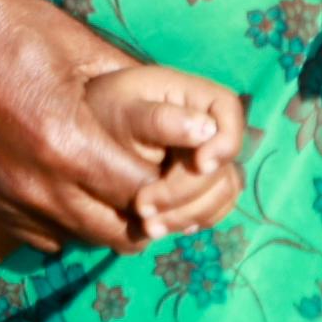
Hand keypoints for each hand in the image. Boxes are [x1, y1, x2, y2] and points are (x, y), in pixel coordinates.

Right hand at [0, 0, 198, 252]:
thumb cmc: (17, 28)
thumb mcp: (84, 50)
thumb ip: (134, 96)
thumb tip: (183, 122)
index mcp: (71, 142)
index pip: (142, 193)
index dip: (165, 186)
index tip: (172, 172)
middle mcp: (39, 183)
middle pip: (113, 231)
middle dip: (140, 214)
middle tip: (150, 191)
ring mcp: (6, 196)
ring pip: (75, 238)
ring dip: (100, 221)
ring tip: (112, 193)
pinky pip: (35, 232)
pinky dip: (60, 220)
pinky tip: (67, 191)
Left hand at [80, 64, 250, 240]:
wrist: (92, 134)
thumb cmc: (106, 112)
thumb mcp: (124, 111)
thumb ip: (160, 120)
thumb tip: (207, 131)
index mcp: (194, 95)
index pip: (229, 111)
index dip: (225, 141)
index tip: (200, 165)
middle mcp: (209, 126)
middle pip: (223, 164)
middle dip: (186, 192)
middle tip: (142, 208)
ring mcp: (209, 158)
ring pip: (222, 193)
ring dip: (187, 214)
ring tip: (147, 226)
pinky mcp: (202, 186)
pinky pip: (213, 209)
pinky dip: (189, 220)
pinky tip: (160, 224)